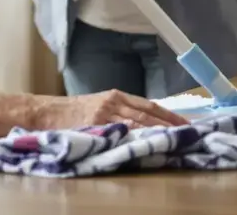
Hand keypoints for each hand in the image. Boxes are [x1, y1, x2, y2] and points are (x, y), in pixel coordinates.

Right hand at [36, 90, 188, 129]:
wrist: (47, 112)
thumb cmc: (71, 111)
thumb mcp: (98, 105)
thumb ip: (118, 111)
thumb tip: (143, 123)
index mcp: (116, 95)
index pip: (149, 104)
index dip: (168, 113)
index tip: (185, 122)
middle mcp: (114, 101)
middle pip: (148, 112)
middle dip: (170, 122)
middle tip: (189, 131)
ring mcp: (106, 113)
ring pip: (139, 121)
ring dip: (159, 130)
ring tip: (176, 137)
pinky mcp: (97, 123)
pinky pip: (122, 130)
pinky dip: (137, 135)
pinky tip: (150, 141)